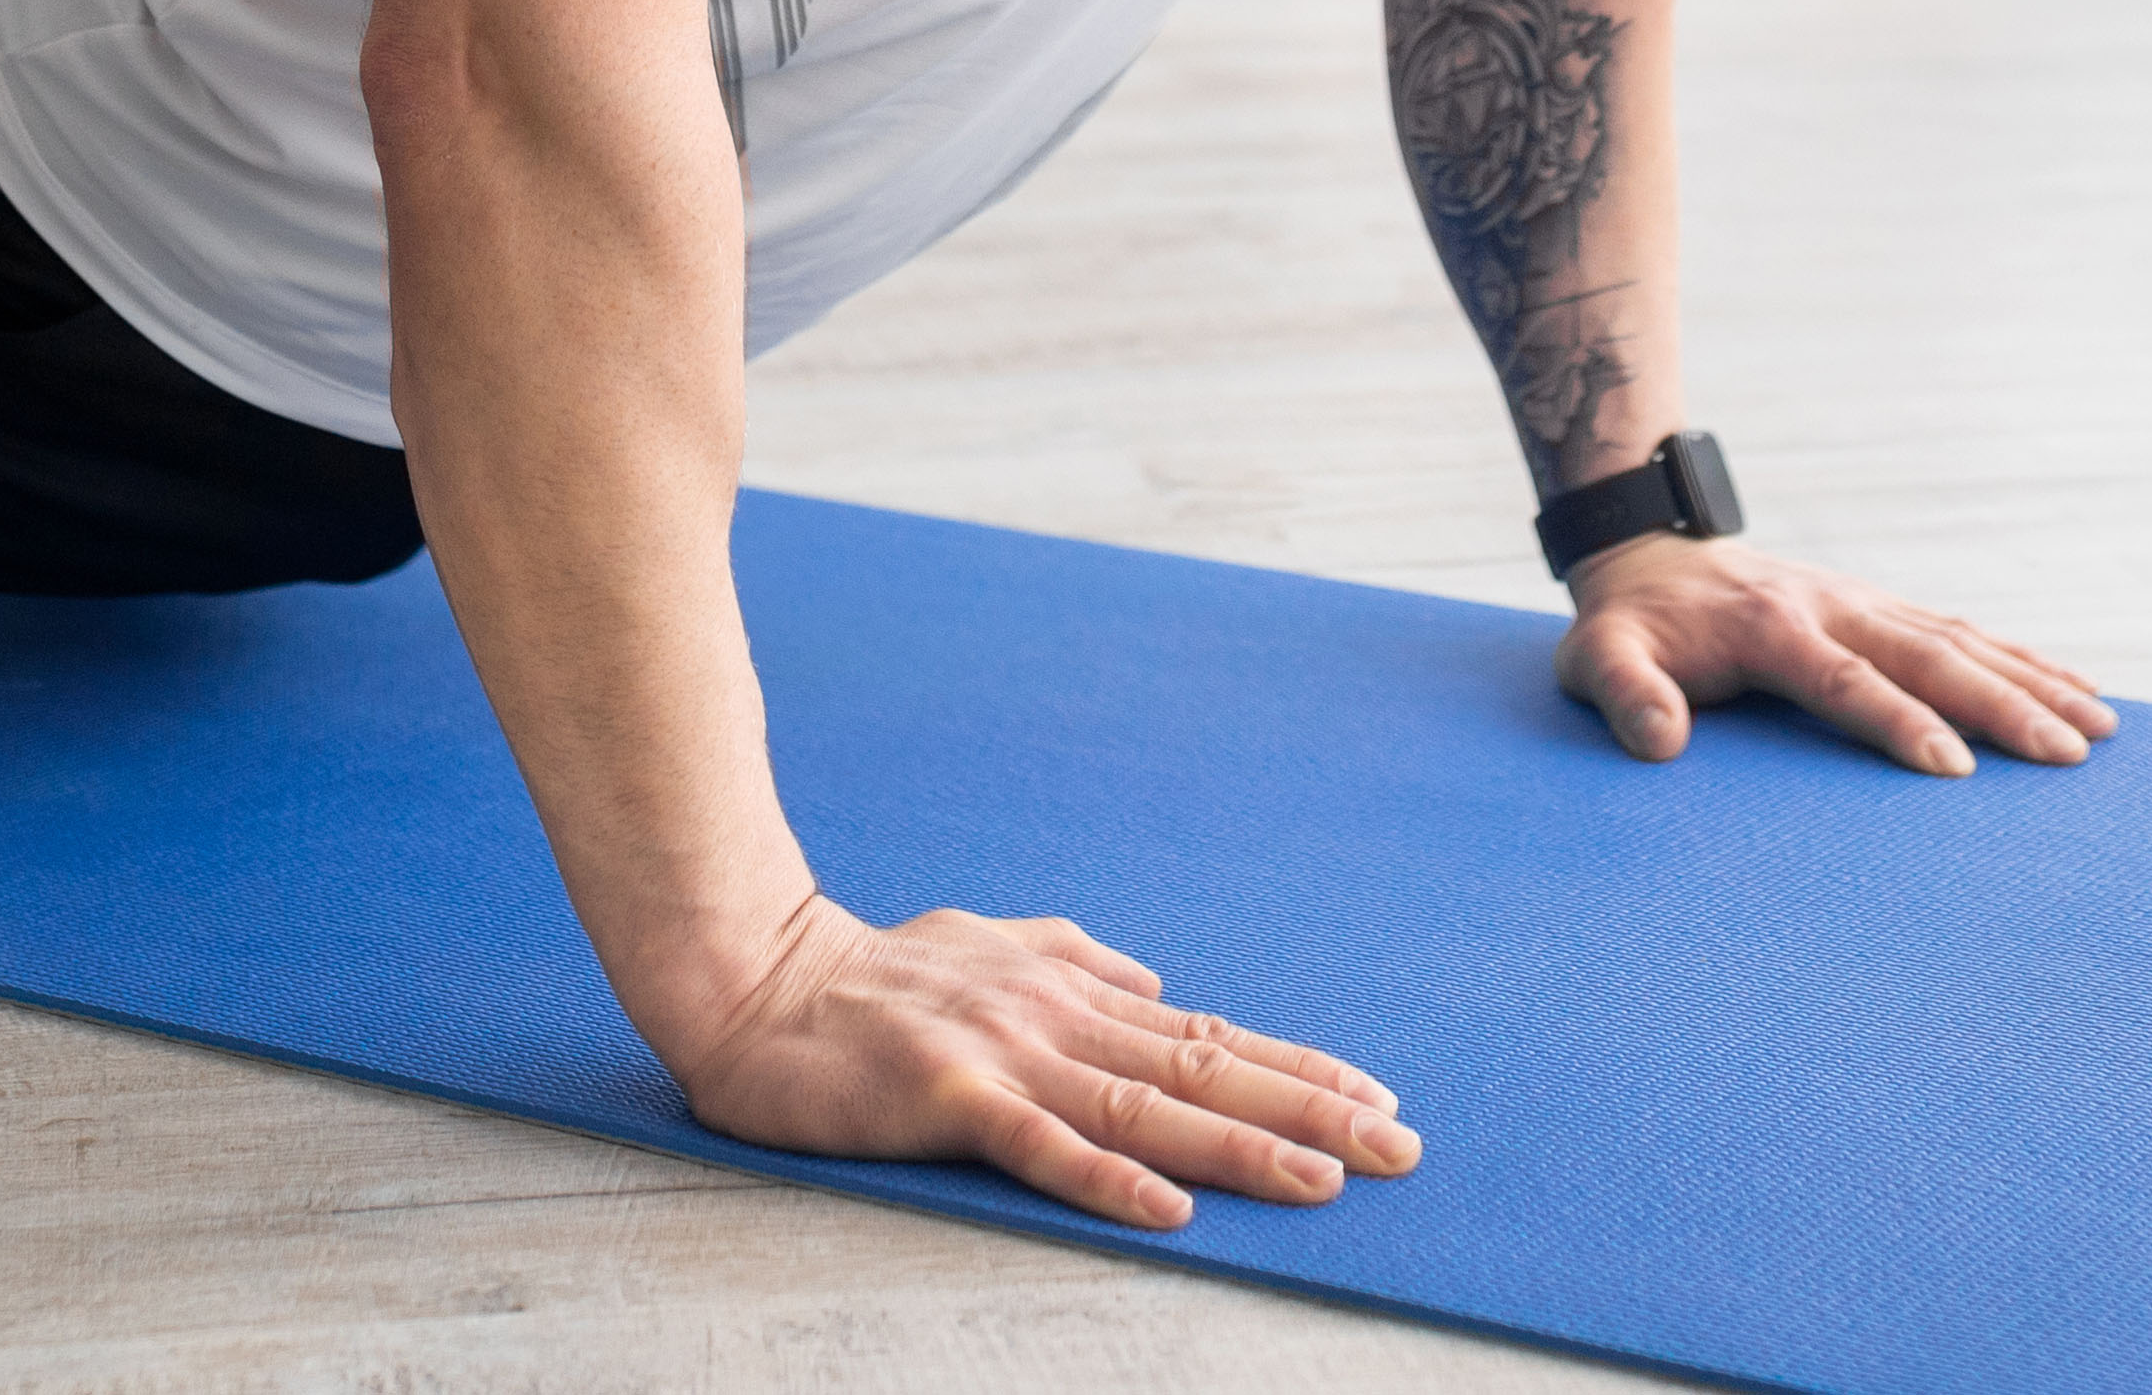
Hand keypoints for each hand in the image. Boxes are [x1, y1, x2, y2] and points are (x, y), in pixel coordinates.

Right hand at [655, 892, 1423, 1230]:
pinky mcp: (946, 1095)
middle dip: (1308, 1112)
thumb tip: (1156, 981)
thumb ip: (1074, 957)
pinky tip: (1167, 1208)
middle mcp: (1055, 1019)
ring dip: (1240, 1148)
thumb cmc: (868, 974)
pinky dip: (1106, 1176)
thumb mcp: (988, 944)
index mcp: (1069, 993)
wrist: (752, 978)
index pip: (1207, 1038)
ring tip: (1324, 1182)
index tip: (1377, 1099)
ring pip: (1145, 1107)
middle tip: (1399, 1149)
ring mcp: (1004, 1055)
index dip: (1296, 1069)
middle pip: (1203, 1072)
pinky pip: (1038, 1145)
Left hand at [1554, 537, 2117, 773]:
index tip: (1954, 768)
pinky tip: (2077, 688)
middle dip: (2003, 706)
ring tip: (2100, 727)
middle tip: (2068, 754)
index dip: (1898, 722)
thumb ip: (1623, 694)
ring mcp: (1866, 602)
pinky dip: (2024, 659)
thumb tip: (1659, 743)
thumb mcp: (1596, 657)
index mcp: (1771, 627)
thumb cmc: (1626, 625)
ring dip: (2033, 682)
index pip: (1844, 681)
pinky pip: (1965, 632)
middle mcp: (1834, 607)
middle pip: (1930, 657)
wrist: (1649, 552)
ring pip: (1963, 641)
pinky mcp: (1883, 607)